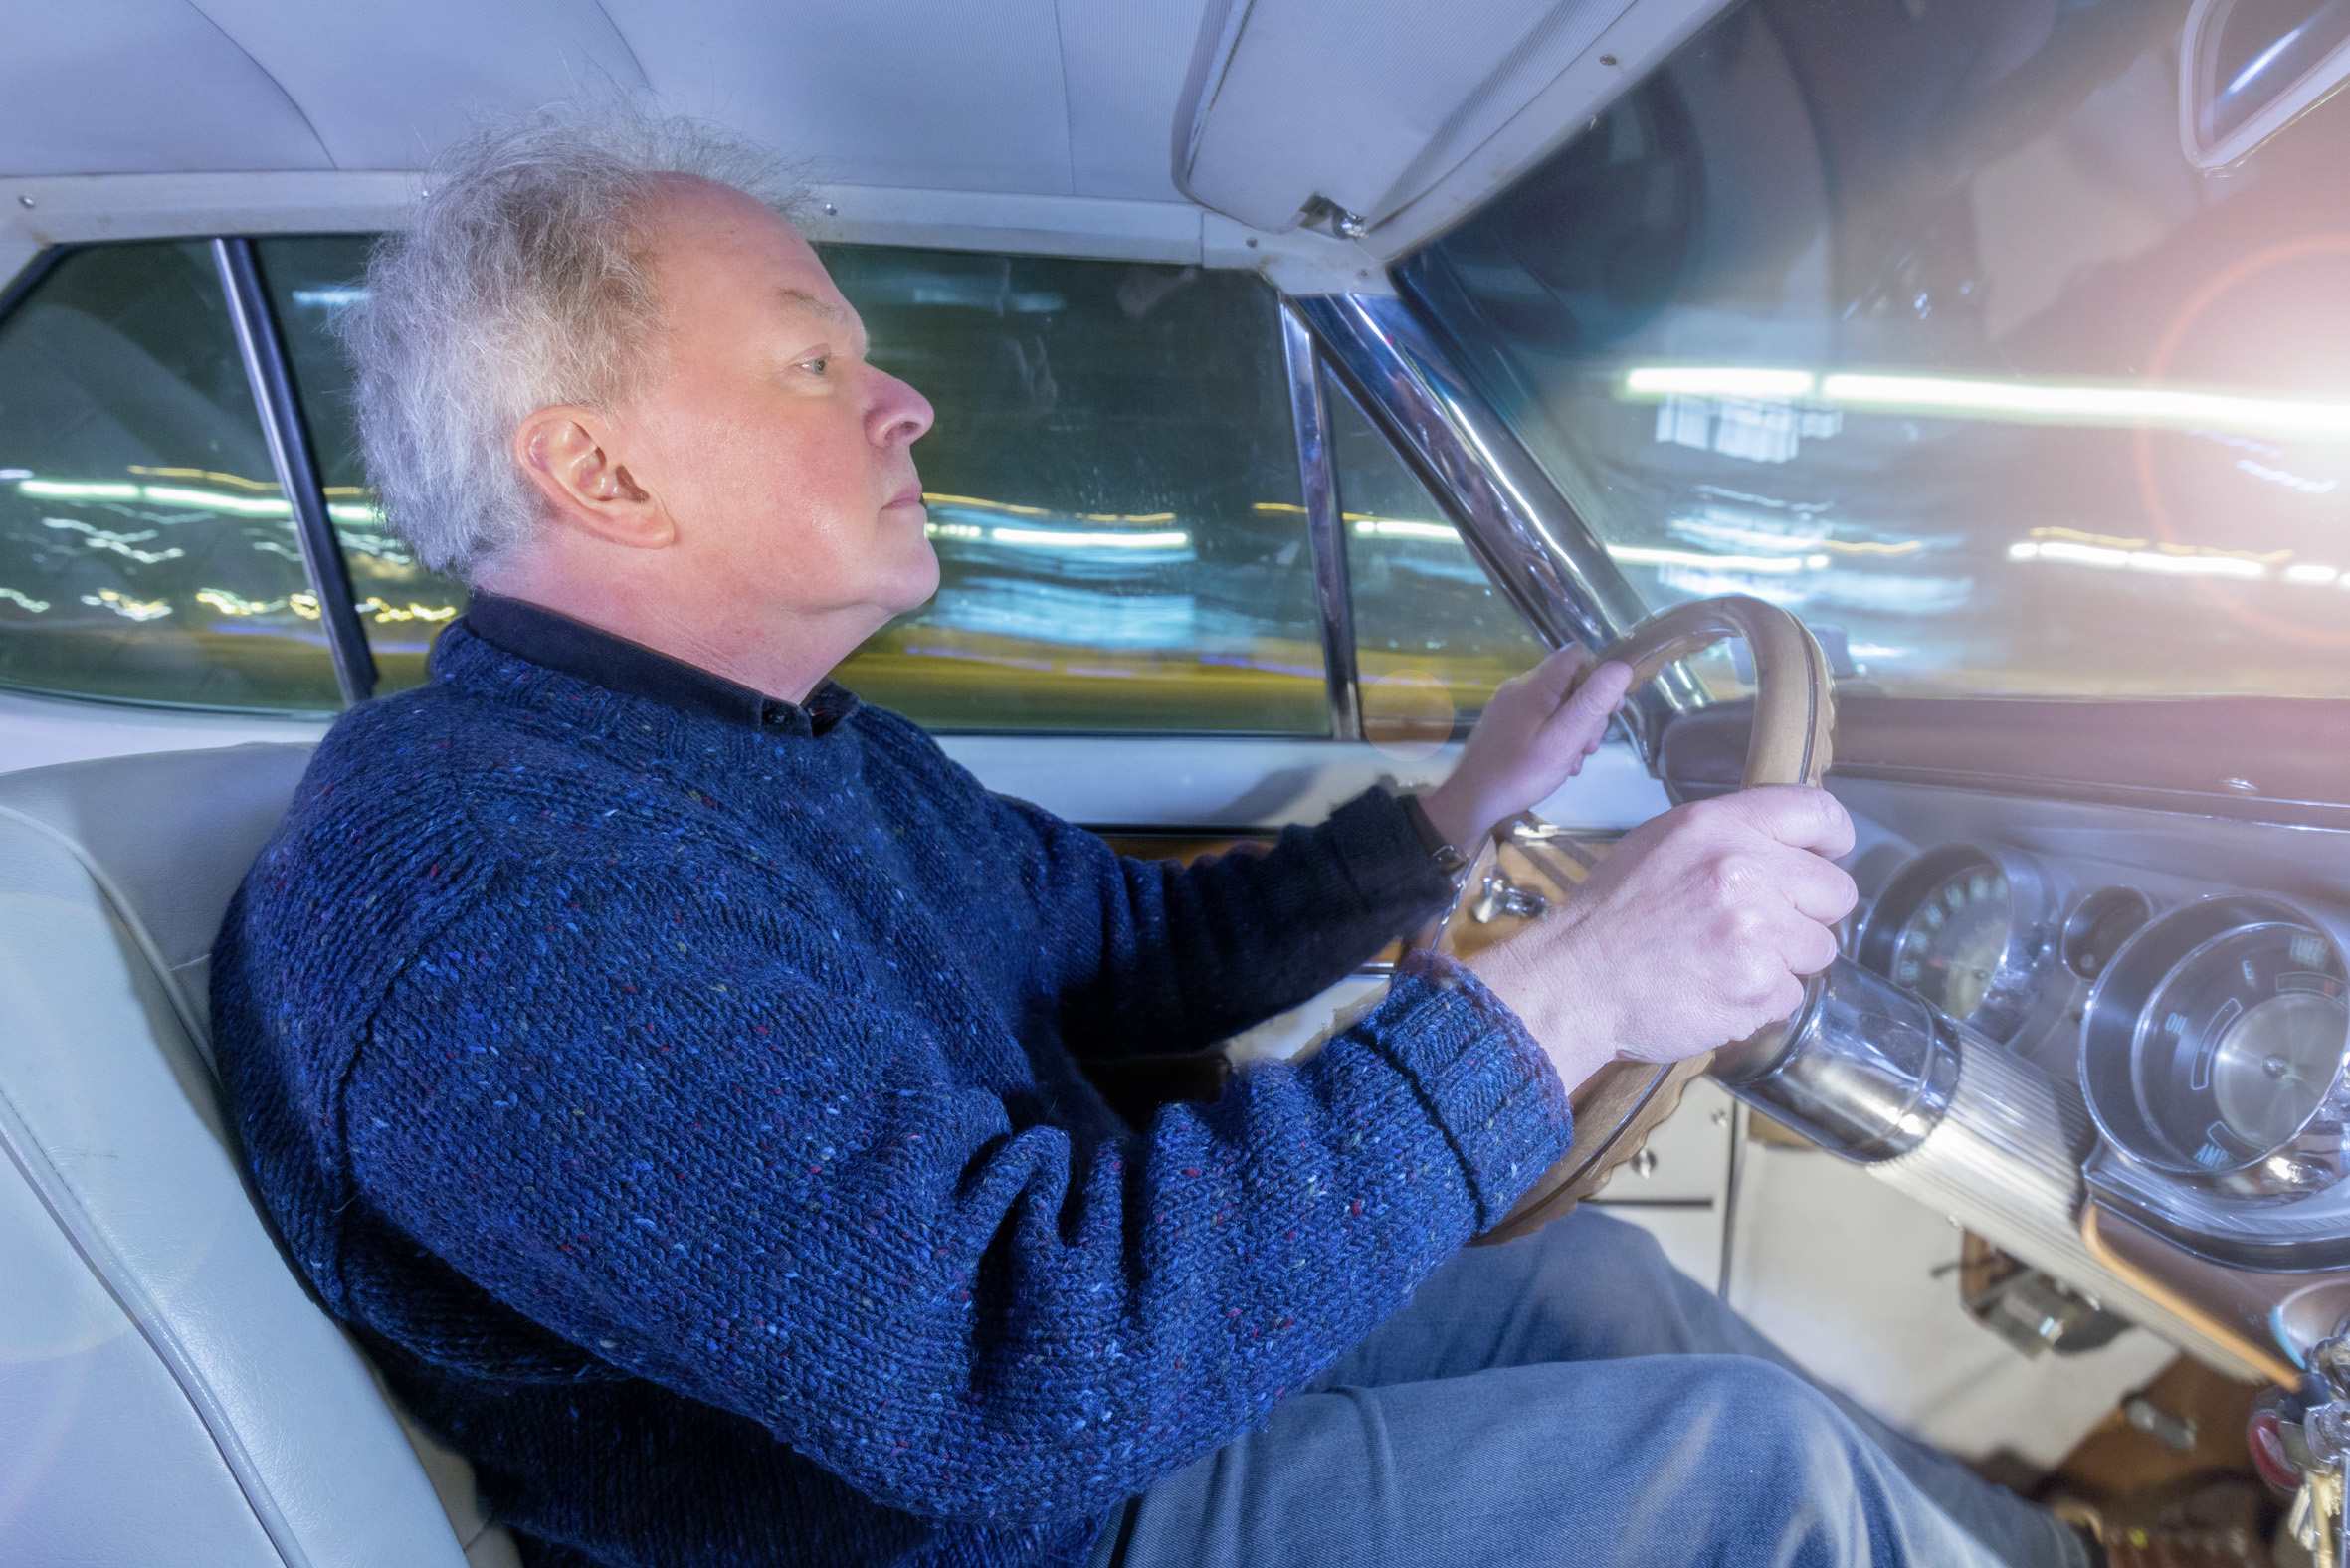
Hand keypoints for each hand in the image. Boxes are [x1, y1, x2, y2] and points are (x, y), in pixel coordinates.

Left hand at [1418, 646, 1634, 852]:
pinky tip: (1558, 764)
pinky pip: (1540, 720)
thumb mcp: (1563, 739)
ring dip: (1574, 730)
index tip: (1609, 708)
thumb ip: (1592, 703)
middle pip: (1569, 683)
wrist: (1470, 800)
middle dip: (1588, 712)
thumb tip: (1621, 667)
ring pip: (1557, 705)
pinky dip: (1555, 738)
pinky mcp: (1504, 724)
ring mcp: (1509, 706)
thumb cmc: (1519, 772)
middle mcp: (1519, 687)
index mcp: (1535, 685)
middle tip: (1588, 746)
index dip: (1600, 675)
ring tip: (1573, 761)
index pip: (1577, 655)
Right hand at [1464, 786, 1857, 1092]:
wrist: (1573, 981)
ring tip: (1730, 959)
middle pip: (1836, 891)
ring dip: (1786, 959)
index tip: (1824, 856)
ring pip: (1820, 948)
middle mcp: (1746, 871)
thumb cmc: (1611, 913)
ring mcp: (1757, 933)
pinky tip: (1718, 988)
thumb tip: (1786, 846)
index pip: (1819, 813)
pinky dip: (1761, 998)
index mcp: (1720, 826)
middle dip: (1807, 911)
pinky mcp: (1757, 988)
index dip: (1831, 840)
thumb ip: (1728, 836)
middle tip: (1762, 924)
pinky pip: (1792, 994)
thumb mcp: (1661, 842)